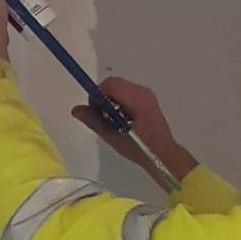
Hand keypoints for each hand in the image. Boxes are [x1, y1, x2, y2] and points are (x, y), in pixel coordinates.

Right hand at [72, 75, 196, 187]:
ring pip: (119, 88)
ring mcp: (146, 94)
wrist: (163, 155)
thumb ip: (94, 120)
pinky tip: (121, 119)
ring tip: (112, 120)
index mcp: (136, 99)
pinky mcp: (147, 99)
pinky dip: (119, 101)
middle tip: (102, 117)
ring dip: (111, 100)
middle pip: (113, 84)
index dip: (97, 96)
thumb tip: (77, 109)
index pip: (109, 85)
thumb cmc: (140, 148)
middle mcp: (142, 92)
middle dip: (103, 98)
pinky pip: (126, 93)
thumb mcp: (113, 136)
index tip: (95, 111)